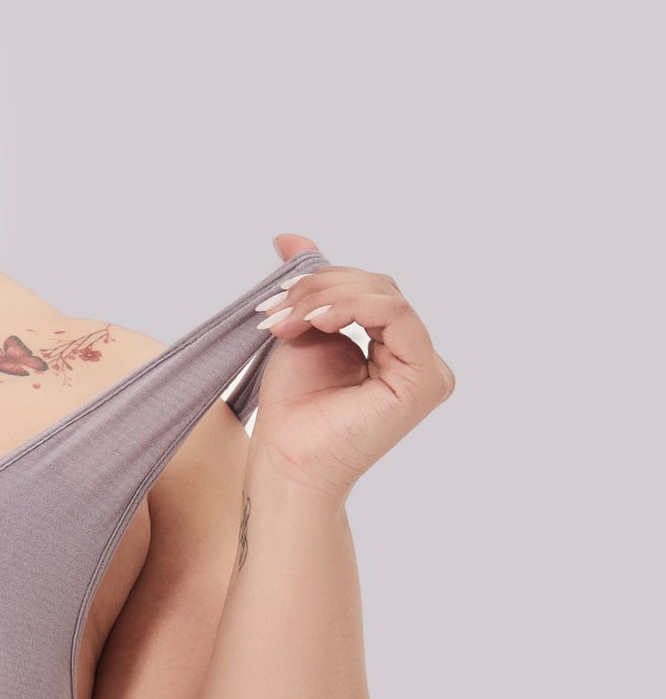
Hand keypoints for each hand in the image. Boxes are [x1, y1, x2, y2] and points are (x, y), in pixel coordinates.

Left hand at [250, 231, 455, 501]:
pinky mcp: (426, 381)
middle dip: (320, 288)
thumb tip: (289, 236)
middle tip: (274, 309)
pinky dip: (352, 307)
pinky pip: (397, 316)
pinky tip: (316, 321)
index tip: (272, 300)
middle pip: (379, 288)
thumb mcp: (298, 329)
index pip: (369, 291)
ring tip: (286, 319)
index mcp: (394, 348)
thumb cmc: (292, 409)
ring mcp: (427, 370)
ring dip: (327, 297)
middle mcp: (416, 357)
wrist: (285, 462)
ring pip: (386, 297)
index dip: (322, 282)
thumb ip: (306, 285)